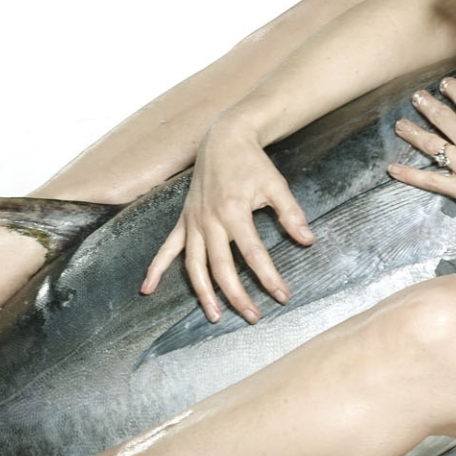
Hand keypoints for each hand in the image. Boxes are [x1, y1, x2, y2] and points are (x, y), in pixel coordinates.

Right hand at [140, 115, 314, 322]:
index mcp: (233, 210)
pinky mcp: (183, 220)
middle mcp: (209, 220)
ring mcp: (192, 221)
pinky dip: (156, 269)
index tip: (282, 295)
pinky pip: (167, 248)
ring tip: (214, 316)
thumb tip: (308, 240)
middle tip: (253, 317)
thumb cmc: (251, 162)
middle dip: (237, 295)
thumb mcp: (276, 184)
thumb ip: (291, 214)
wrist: (223, 138)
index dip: (268, 277)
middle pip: (221, 267)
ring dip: (203, 293)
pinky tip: (147, 289)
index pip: (253, 253)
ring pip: (194, 265)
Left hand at [388, 66, 455, 222]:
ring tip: (400, 125)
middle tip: (416, 98)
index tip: (445, 84)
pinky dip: (410, 175)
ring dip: (413, 134)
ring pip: (431, 146)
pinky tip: (393, 169)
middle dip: (428, 106)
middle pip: (443, 119)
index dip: (454, 89)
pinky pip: (431, 181)